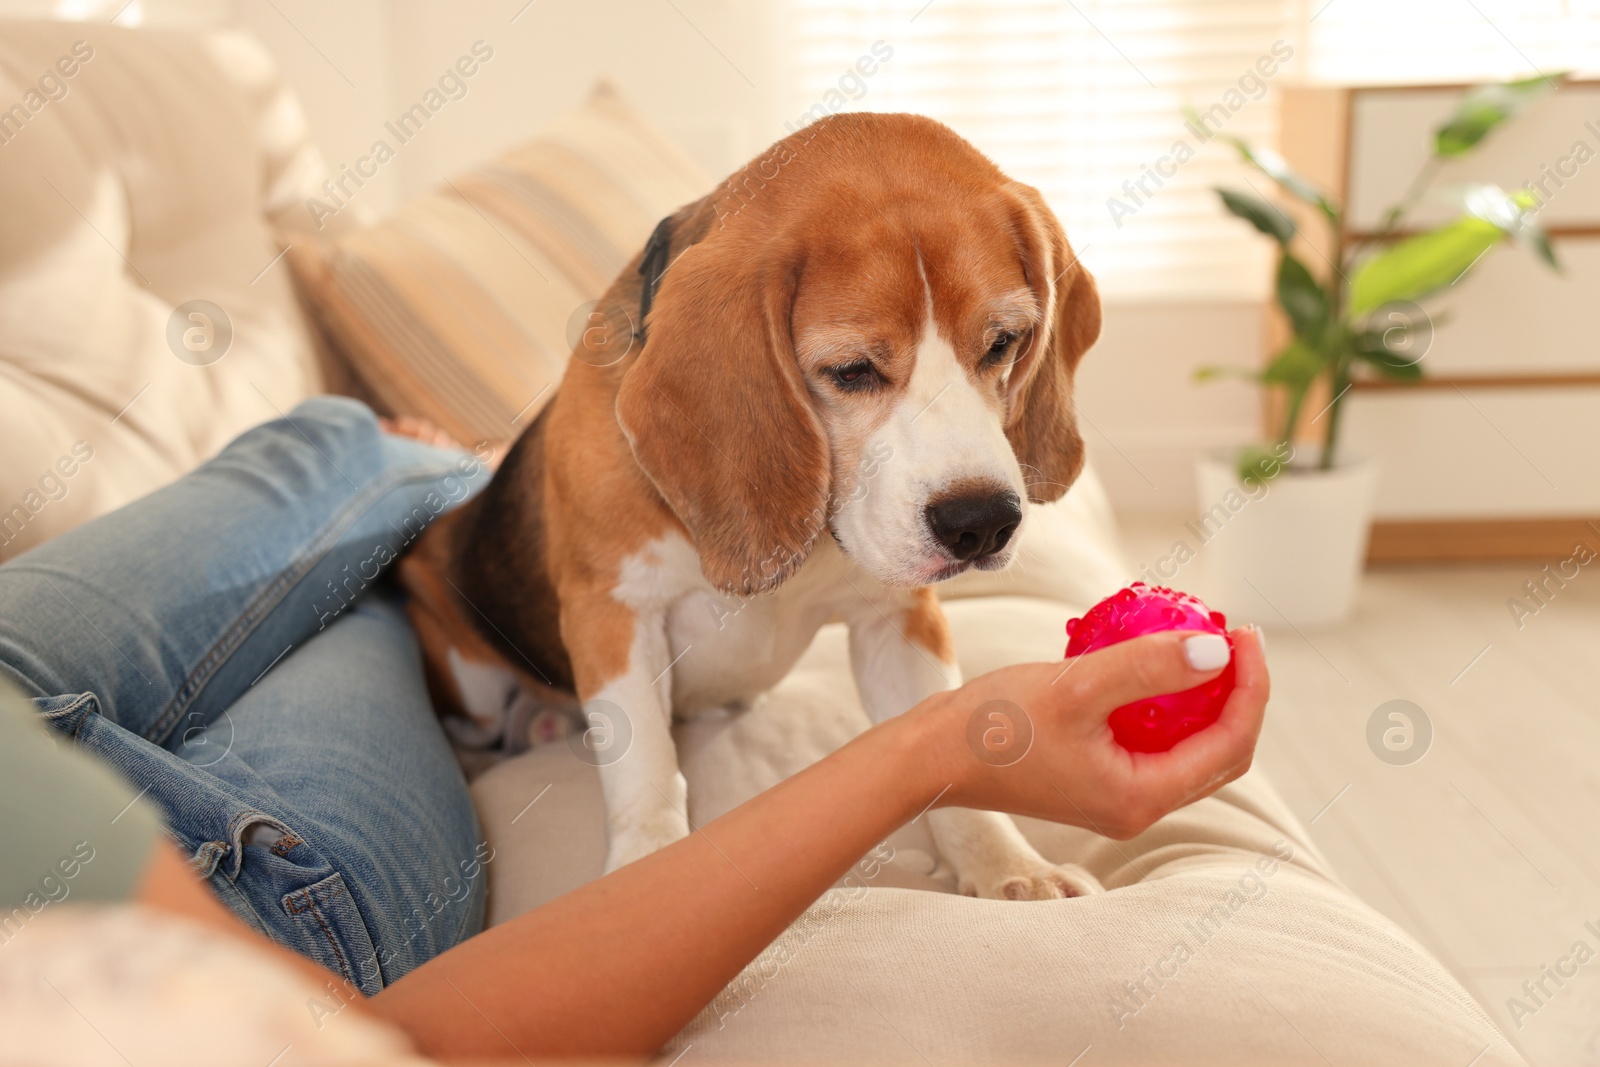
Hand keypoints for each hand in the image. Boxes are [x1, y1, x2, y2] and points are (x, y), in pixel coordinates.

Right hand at [915, 626, 1267, 838]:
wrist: (932, 758)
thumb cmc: (995, 726)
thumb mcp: (1076, 686)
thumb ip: (1148, 668)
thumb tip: (1219, 651)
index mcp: (1142, 797)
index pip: (1230, 745)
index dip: (1251, 687)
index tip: (1243, 632)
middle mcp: (1137, 806)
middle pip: (1219, 752)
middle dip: (1237, 692)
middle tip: (1232, 633)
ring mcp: (1116, 796)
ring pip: (1188, 748)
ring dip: (1204, 698)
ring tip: (1200, 641)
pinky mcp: (1095, 779)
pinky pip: (1152, 741)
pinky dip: (1164, 703)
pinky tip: (1149, 661)